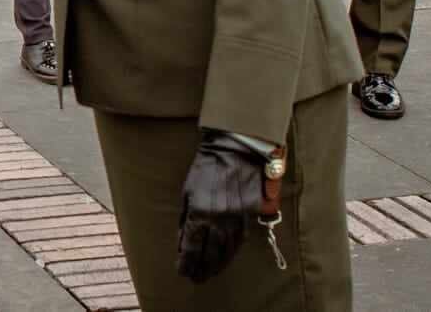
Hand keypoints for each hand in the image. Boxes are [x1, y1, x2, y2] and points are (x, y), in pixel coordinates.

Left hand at [178, 130, 265, 281]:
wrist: (234, 151)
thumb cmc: (205, 168)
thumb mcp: (187, 191)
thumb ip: (185, 218)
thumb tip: (182, 242)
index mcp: (199, 213)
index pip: (192, 247)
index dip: (187, 263)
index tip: (183, 271)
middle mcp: (218, 220)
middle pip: (210, 254)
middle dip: (202, 268)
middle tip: (196, 278)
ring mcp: (235, 219)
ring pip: (226, 251)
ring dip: (217, 265)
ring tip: (210, 273)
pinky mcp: (248, 216)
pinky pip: (239, 241)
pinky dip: (231, 253)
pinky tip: (225, 258)